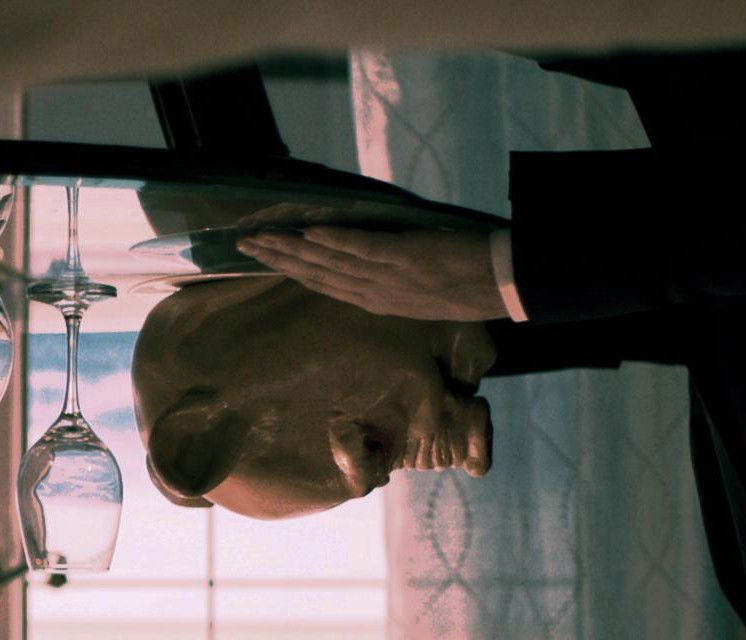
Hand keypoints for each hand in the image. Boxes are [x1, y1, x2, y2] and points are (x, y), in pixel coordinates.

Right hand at [237, 226, 505, 321]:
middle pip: (316, 273)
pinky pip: (363, 249)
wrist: (501, 286)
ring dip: (294, 247)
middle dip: (278, 258)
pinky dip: (337, 240)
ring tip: (263, 236)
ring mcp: (387, 276)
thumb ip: (390, 281)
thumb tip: (366, 262)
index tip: (263, 258)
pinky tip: (311, 231)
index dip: (291, 270)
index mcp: (376, 301)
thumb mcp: (419, 295)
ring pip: (330, 261)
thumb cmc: (464, 287)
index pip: (324, 283)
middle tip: (244, 245)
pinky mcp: (404, 257)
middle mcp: (374, 292)